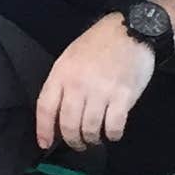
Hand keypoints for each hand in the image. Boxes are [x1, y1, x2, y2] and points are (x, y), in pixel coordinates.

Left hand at [35, 19, 156, 153]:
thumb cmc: (98, 44)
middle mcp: (78, 85)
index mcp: (61, 73)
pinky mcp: (124, 97)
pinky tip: (112, 133)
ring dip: (91, 139)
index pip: (45, 108)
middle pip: (68, 124)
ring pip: (90, 129)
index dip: (43, 130)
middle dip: (72, 141)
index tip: (45, 144)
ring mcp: (101, 91)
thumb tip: (57, 113)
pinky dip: (112, 135)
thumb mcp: (70, 57)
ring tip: (95, 139)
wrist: (131, 30)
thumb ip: (62, 83)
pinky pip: (114, 126)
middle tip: (78, 144)